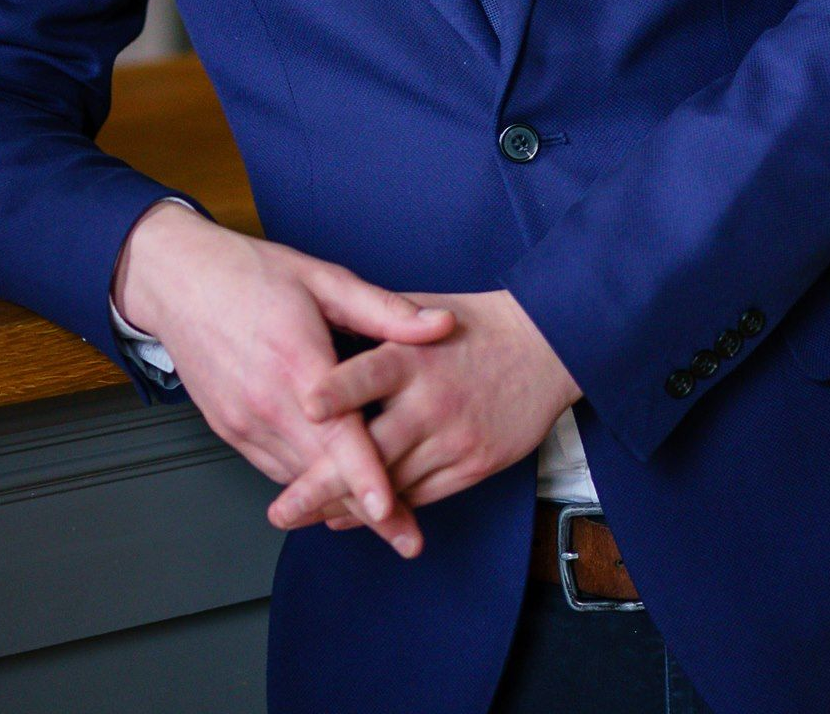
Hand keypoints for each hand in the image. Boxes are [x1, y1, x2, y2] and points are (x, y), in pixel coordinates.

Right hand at [110, 203, 457, 555]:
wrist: (179, 280)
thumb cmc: (252, 274)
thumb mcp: (323, 280)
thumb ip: (384, 310)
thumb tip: (442, 325)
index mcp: (297, 364)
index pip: (338, 437)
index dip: (367, 479)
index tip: (393, 515)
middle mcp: (267, 404)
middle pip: (322, 473)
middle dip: (367, 511)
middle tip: (409, 540)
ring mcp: (244, 422)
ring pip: (298, 478)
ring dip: (336, 501)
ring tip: (382, 522)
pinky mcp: (230, 430)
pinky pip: (275, 468)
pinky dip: (306, 480)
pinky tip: (333, 488)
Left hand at [264, 289, 581, 536]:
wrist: (547, 346)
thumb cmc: (476, 325)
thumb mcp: (426, 310)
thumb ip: (378, 328)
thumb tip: (325, 333)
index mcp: (415, 353)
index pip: (370, 373)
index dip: (337, 391)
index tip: (305, 405)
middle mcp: (433, 400)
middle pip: (373, 450)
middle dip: (323, 484)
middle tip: (281, 510)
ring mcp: (455, 437)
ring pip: (393, 483)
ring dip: (345, 506)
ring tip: (302, 518)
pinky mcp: (474, 464)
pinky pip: (421, 497)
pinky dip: (385, 509)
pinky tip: (352, 518)